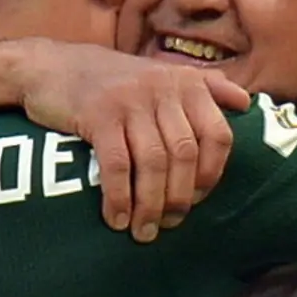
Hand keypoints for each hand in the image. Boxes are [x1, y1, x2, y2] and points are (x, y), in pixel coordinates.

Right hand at [16, 39, 250, 242]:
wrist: (49, 66)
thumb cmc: (110, 79)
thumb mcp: (160, 73)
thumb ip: (205, 86)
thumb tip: (246, 103)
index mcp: (185, 82)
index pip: (218, 134)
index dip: (212, 174)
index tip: (196, 200)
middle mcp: (163, 88)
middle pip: (185, 155)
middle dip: (180, 197)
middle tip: (169, 224)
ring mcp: (130, 99)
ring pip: (154, 163)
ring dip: (150, 205)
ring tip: (143, 231)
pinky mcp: (98, 114)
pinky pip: (118, 165)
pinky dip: (119, 197)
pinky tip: (116, 219)